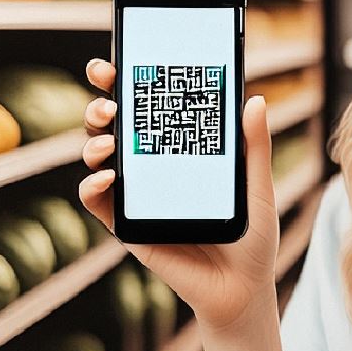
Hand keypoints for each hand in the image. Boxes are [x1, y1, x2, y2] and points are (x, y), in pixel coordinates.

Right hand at [78, 58, 280, 331]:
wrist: (243, 290)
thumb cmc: (253, 238)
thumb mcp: (258, 188)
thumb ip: (254, 148)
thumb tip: (253, 99)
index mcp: (183, 152)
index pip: (152, 110)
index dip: (131, 84)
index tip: (119, 60)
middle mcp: (154, 169)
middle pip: (118, 127)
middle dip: (103, 103)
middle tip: (107, 94)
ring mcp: (137, 197)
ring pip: (100, 159)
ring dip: (95, 142)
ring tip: (110, 140)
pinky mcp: (128, 228)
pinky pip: (99, 203)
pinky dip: (93, 187)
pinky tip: (105, 178)